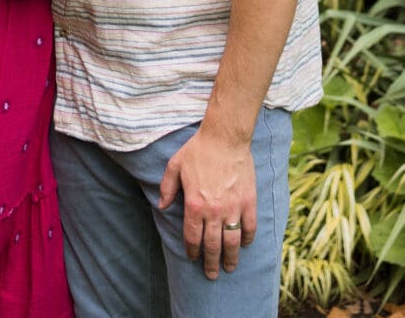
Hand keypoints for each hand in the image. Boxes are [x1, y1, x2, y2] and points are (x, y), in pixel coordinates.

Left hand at [158, 127, 256, 279]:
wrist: (224, 138)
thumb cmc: (198, 150)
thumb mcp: (175, 166)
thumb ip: (167, 187)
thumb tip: (162, 206)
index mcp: (194, 204)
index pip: (192, 237)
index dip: (192, 251)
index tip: (193, 258)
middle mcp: (213, 211)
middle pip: (212, 246)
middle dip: (211, 263)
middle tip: (211, 274)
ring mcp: (233, 208)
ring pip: (232, 242)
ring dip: (230, 258)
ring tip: (229, 268)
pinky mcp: (248, 202)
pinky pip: (249, 227)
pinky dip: (247, 239)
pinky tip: (244, 244)